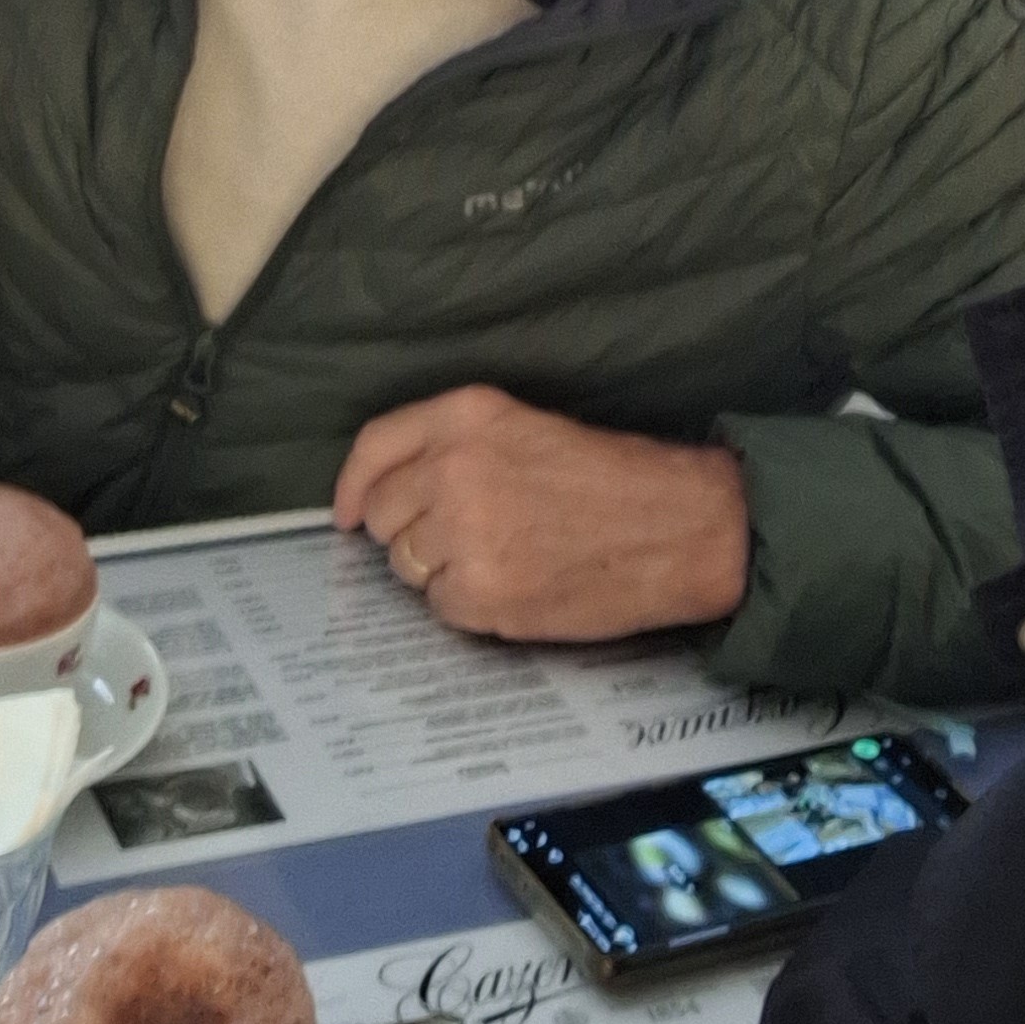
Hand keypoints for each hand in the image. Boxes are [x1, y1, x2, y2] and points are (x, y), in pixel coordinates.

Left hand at [331, 387, 750, 638]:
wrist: (681, 525)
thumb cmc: (614, 478)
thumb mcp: (526, 427)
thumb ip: (454, 446)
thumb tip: (387, 492)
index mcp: (466, 416)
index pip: (374, 449)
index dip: (351, 487)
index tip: (344, 512)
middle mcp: (454, 468)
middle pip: (381, 516)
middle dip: (410, 533)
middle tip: (465, 538)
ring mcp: (463, 534)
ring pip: (406, 566)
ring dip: (442, 570)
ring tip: (505, 557)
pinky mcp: (481, 593)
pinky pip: (441, 608)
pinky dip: (471, 606)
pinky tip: (518, 586)